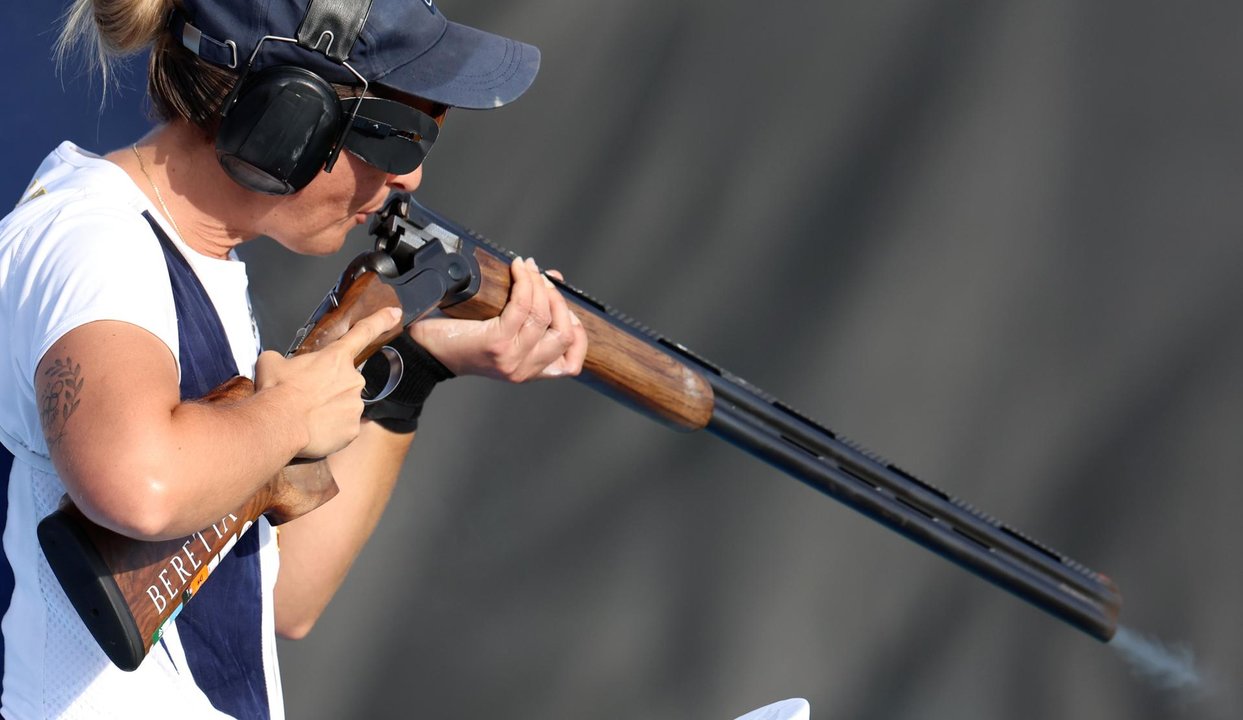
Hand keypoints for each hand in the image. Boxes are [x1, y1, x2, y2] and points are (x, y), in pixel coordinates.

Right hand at [255, 306, 401, 456]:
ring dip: (330, 409)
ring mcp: (355, 405)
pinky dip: (331, 430)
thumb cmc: (276, 392)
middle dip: (329, 388)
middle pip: (345, 381)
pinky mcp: (353, 429)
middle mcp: (352, 379)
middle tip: (307, 397)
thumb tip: (281, 364)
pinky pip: (344, 428)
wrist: (278, 424)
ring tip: (307, 415)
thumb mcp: (271, 362)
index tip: (394, 313)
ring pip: (345, 405)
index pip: (364, 332)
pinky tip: (315, 430)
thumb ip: (284, 359)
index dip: (381, 320)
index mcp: (335, 358)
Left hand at [408, 257, 587, 381]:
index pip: (571, 362)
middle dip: (557, 299)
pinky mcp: (497, 343)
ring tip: (528, 269)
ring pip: (544, 316)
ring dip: (540, 285)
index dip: (577, 331)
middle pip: (563, 332)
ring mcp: (512, 358)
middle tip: (542, 278)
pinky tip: (518, 268)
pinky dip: (524, 282)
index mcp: (528, 372)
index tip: (567, 308)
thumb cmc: (457, 340)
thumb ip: (527, 317)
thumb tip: (552, 281)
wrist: (422, 351)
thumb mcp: (501, 334)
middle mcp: (523, 370)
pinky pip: (522, 307)